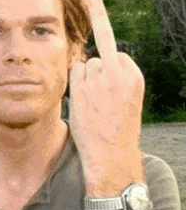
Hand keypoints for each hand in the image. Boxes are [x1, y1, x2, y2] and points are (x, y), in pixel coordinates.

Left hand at [69, 0, 145, 197]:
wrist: (110, 153)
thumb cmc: (120, 128)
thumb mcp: (129, 99)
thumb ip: (119, 80)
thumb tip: (97, 63)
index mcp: (134, 78)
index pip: (119, 56)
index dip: (112, 67)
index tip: (110, 82)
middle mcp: (117, 76)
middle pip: (100, 58)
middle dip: (98, 71)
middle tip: (98, 94)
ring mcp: (97, 82)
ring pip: (86, 64)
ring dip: (85, 76)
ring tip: (90, 99)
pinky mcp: (80, 90)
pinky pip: (74, 72)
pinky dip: (75, 81)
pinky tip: (79, 97)